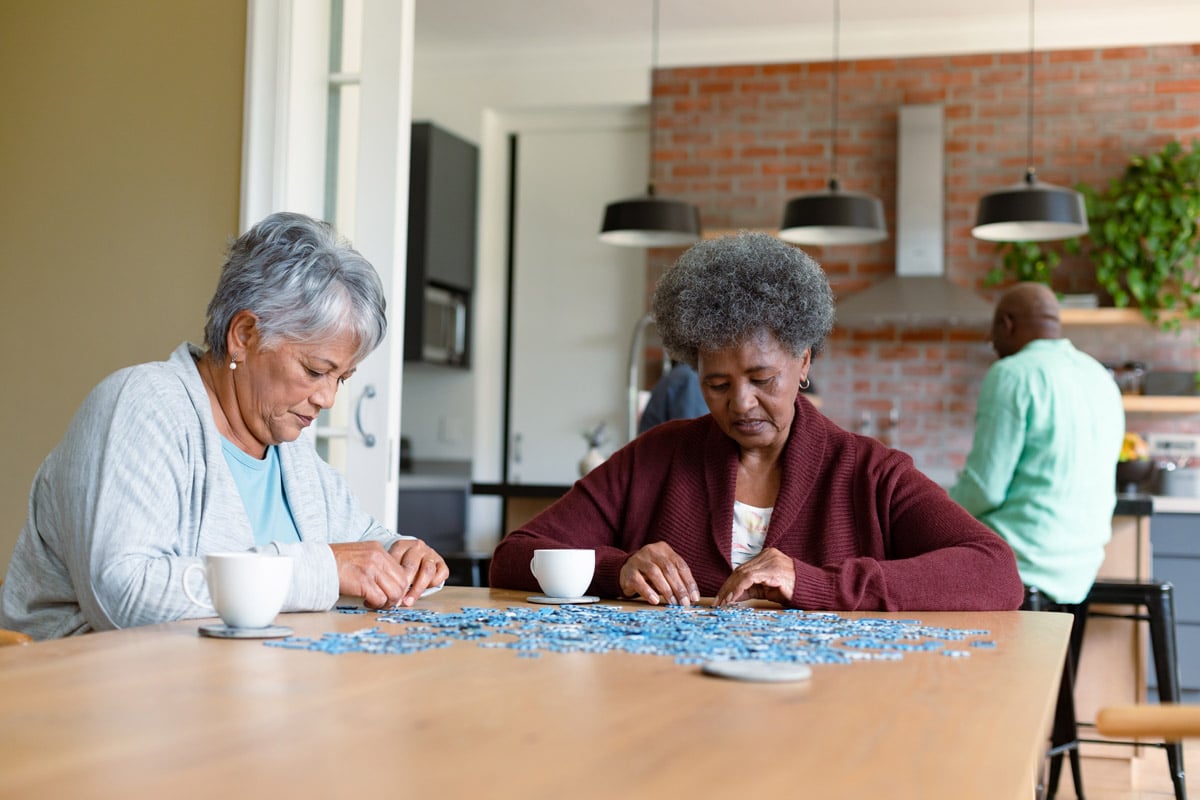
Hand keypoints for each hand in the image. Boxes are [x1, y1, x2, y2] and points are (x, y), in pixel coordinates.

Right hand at [330, 540, 447, 608]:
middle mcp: (377, 557)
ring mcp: (371, 568)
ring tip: (377, 603)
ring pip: (394, 592)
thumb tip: (388, 582)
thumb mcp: (359, 555)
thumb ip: (375, 564)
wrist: (316, 564)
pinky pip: (380, 599)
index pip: (400, 570)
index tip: (391, 593)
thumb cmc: (334, 562)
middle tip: (386, 602)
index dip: (398, 585)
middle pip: (402, 582)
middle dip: (396, 595)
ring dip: (387, 602)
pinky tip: (366, 602)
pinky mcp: (363, 581)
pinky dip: (376, 604)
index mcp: (377, 549)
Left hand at [387, 539, 448, 605]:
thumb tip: (385, 594)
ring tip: (409, 600)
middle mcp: (417, 547)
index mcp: (402, 545)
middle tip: (399, 599)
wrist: (414, 557)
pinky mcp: (441, 562)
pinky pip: (441, 573)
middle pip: (412, 567)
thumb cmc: (401, 563)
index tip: (390, 593)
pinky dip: (434, 583)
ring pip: (427, 571)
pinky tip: (425, 588)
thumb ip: (389, 574)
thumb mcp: (391, 564)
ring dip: (418, 589)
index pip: (397, 561)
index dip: (393, 580)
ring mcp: (430, 553)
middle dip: (405, 586)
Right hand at [619, 542, 699, 605]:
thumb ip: (677, 578)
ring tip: (672, 603)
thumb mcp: (664, 570)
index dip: (689, 582)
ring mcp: (638, 560)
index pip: (680, 565)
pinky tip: (655, 600)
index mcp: (663, 548)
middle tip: (684, 603)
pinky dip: (648, 592)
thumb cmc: (650, 572)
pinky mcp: (628, 571)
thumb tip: (691, 597)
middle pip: (668, 568)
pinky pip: (639, 581)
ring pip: (654, 573)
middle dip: (679, 587)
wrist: (625, 569)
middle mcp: (651, 551)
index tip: (694, 597)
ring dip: (666, 590)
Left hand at [714, 548, 795, 606]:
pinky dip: (739, 589)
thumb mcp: (766, 590)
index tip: (720, 598)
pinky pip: (749, 578)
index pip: (741, 570)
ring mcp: (770, 560)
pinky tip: (733, 599)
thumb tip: (732, 597)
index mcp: (766, 557)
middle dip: (727, 588)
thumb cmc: (792, 591)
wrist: (813, 590)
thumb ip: (750, 590)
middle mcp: (767, 555)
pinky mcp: (772, 569)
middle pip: (739, 571)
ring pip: (742, 574)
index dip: (729, 584)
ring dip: (730, 590)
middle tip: (718, 603)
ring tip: (723, 603)